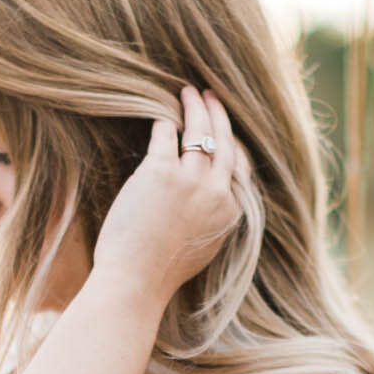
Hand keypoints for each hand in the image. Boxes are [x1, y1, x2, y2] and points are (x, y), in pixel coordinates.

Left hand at [92, 84, 250, 301]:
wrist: (136, 282)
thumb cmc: (160, 272)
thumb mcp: (204, 247)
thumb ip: (213, 217)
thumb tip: (211, 196)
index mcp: (230, 211)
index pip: (237, 166)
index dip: (229, 143)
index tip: (222, 130)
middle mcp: (216, 192)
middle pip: (224, 141)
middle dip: (218, 113)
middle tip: (211, 95)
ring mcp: (189, 180)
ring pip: (199, 131)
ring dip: (194, 107)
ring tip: (188, 92)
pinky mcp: (160, 172)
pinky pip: (165, 134)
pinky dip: (163, 121)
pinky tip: (159, 114)